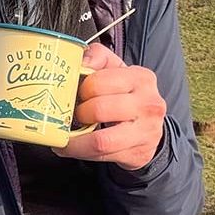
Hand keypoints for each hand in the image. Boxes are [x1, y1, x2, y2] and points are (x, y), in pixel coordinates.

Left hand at [49, 41, 166, 171]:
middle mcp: (148, 104)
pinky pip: (102, 157)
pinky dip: (81, 153)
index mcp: (141, 78)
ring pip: (100, 141)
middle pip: (99, 110)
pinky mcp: (138, 154)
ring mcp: (146, 132)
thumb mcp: (116, 69)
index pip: (100, 82)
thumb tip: (80, 61)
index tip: (76, 93)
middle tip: (70, 114)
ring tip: (64, 136)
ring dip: (75, 141)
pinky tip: (73, 147)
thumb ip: (98, 57)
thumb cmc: (127, 95)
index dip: (81, 89)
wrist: (150, 126)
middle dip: (78, 113)